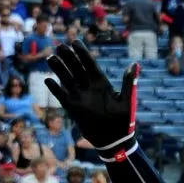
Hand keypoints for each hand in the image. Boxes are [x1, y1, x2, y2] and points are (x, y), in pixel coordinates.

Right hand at [45, 40, 137, 155]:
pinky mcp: (73, 108)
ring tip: (51, 58)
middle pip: (76, 69)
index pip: (90, 64)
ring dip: (59, 69)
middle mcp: (89, 88)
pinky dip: (55, 89)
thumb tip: (135, 64)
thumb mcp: (127, 100)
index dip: (82, 53)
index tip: (75, 42)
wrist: (114, 140)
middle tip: (59, 45)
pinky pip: (62, 96)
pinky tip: (48, 80)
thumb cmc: (123, 121)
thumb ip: (128, 83)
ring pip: (67, 79)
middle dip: (68, 57)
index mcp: (102, 84)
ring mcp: (80, 97)